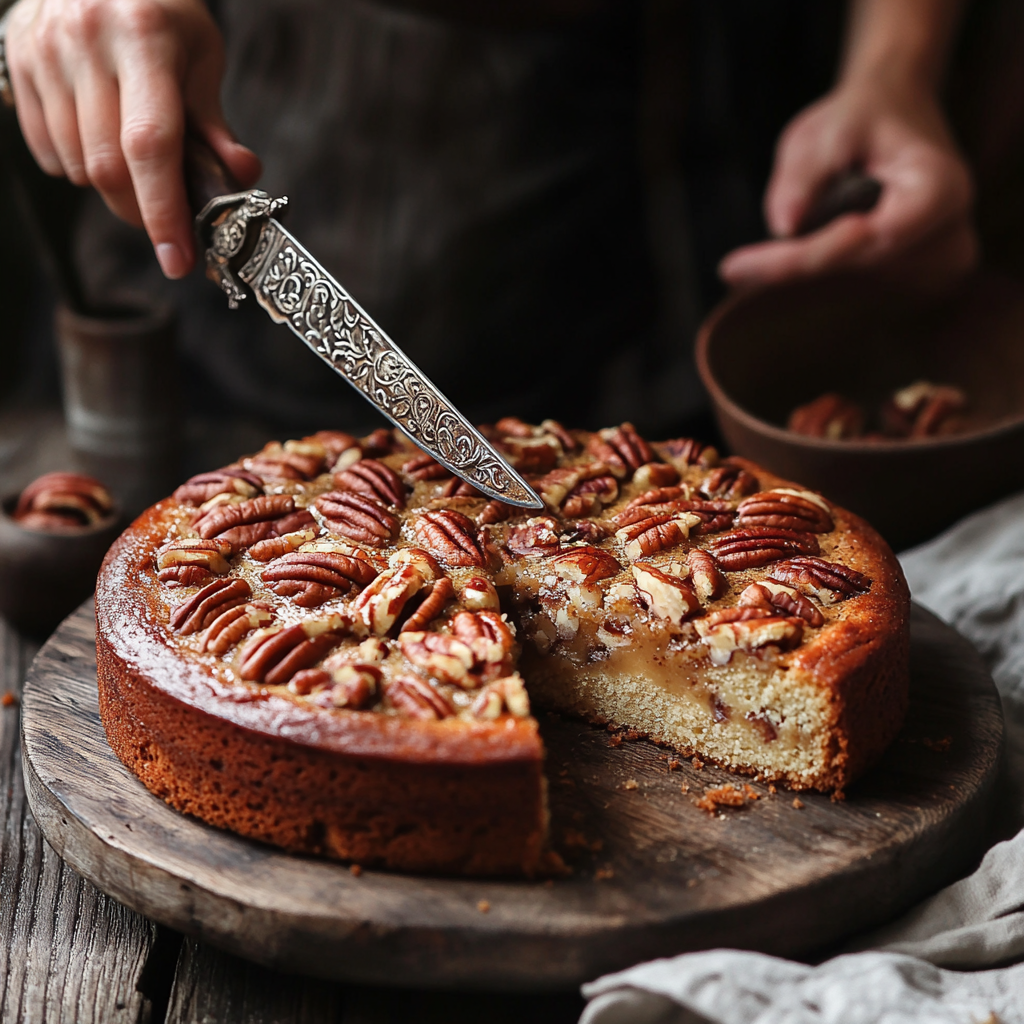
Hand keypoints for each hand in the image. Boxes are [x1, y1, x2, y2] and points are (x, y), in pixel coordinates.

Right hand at [5, 0, 260, 277]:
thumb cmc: (163, 15)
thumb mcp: (201, 56)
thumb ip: (215, 123)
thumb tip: (241, 178)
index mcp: (143, 37)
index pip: (151, 145)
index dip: (165, 211)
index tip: (180, 260)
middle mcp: (86, 40)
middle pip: (108, 167)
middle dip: (142, 212)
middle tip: (168, 222)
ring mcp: (44, 51)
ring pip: (78, 166)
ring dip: (112, 190)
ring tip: (137, 167)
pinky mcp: (16, 61)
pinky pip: (47, 152)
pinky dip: (78, 170)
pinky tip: (100, 144)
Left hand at [719, 79, 977, 291]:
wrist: (896, 113)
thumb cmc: (860, 117)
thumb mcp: (824, 130)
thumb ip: (802, 174)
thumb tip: (784, 225)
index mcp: (940, 190)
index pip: (871, 239)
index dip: (810, 254)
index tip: (737, 266)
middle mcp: (951, 237)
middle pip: (859, 273)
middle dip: (794, 270)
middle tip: (731, 269)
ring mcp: (939, 269)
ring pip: (857, 294)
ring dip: (806, 281)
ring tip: (757, 262)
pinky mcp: (919, 286)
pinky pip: (862, 299)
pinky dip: (822, 288)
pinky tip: (786, 270)